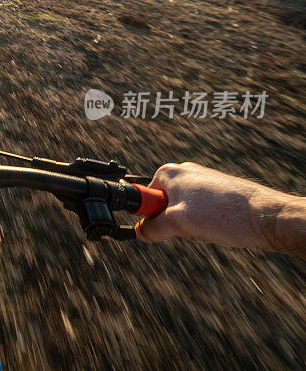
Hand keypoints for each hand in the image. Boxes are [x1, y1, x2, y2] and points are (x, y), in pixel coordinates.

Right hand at [135, 162, 305, 256]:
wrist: (267, 216)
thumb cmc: (224, 214)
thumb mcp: (177, 224)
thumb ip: (152, 228)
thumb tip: (140, 232)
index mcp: (168, 173)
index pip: (144, 201)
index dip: (153, 219)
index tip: (168, 227)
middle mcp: (183, 173)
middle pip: (162, 208)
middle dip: (174, 224)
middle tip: (192, 228)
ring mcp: (201, 183)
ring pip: (182, 214)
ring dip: (191, 226)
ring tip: (209, 227)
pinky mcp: (216, 193)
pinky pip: (198, 214)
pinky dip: (204, 224)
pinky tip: (218, 226)